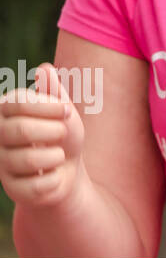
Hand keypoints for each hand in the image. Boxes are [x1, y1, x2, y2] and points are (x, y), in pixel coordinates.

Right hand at [0, 63, 87, 208]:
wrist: (68, 169)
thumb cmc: (62, 133)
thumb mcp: (62, 110)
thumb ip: (53, 92)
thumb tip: (44, 69)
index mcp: (6, 112)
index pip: (17, 101)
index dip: (47, 105)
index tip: (66, 110)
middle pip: (21, 130)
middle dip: (53, 131)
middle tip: (62, 133)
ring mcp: (1, 163)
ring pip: (28, 159)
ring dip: (56, 156)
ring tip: (57, 156)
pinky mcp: (11, 189)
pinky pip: (37, 185)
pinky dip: (55, 179)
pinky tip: (52, 175)